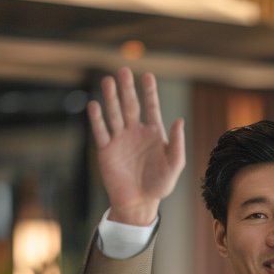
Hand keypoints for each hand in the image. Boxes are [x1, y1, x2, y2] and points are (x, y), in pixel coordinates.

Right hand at [87, 67, 185, 225]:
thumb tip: (180, 120)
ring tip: (108, 81)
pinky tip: (94, 104)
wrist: (139, 203)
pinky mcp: (106, 150)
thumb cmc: (159, 185)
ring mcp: (120, 139)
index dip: (149, 91)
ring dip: (111, 98)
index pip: (152, 106)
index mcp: (153, 133)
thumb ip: (177, 143)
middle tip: (123, 70)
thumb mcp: (174, 165)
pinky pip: (101, 131)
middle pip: (130, 105)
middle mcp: (135, 132)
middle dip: (127, 88)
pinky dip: (97, 118)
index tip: (148, 75)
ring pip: (115, 114)